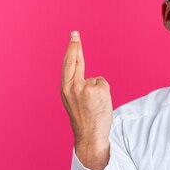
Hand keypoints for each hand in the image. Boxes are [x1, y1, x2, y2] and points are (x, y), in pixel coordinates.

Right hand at [61, 31, 112, 168]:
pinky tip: (100, 104)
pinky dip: (104, 92)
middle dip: (75, 46)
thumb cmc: (84, 119)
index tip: (73, 36)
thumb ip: (76, 86)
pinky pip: (103, 84)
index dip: (71, 49)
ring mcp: (86, 88)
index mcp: (64, 89)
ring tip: (94, 105)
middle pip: (76, 61)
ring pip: (96, 79)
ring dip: (98, 89)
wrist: (90, 136)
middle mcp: (73, 86)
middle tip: (75, 34)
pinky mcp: (98, 91)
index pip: (68, 64)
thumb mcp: (73, 101)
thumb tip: (90, 79)